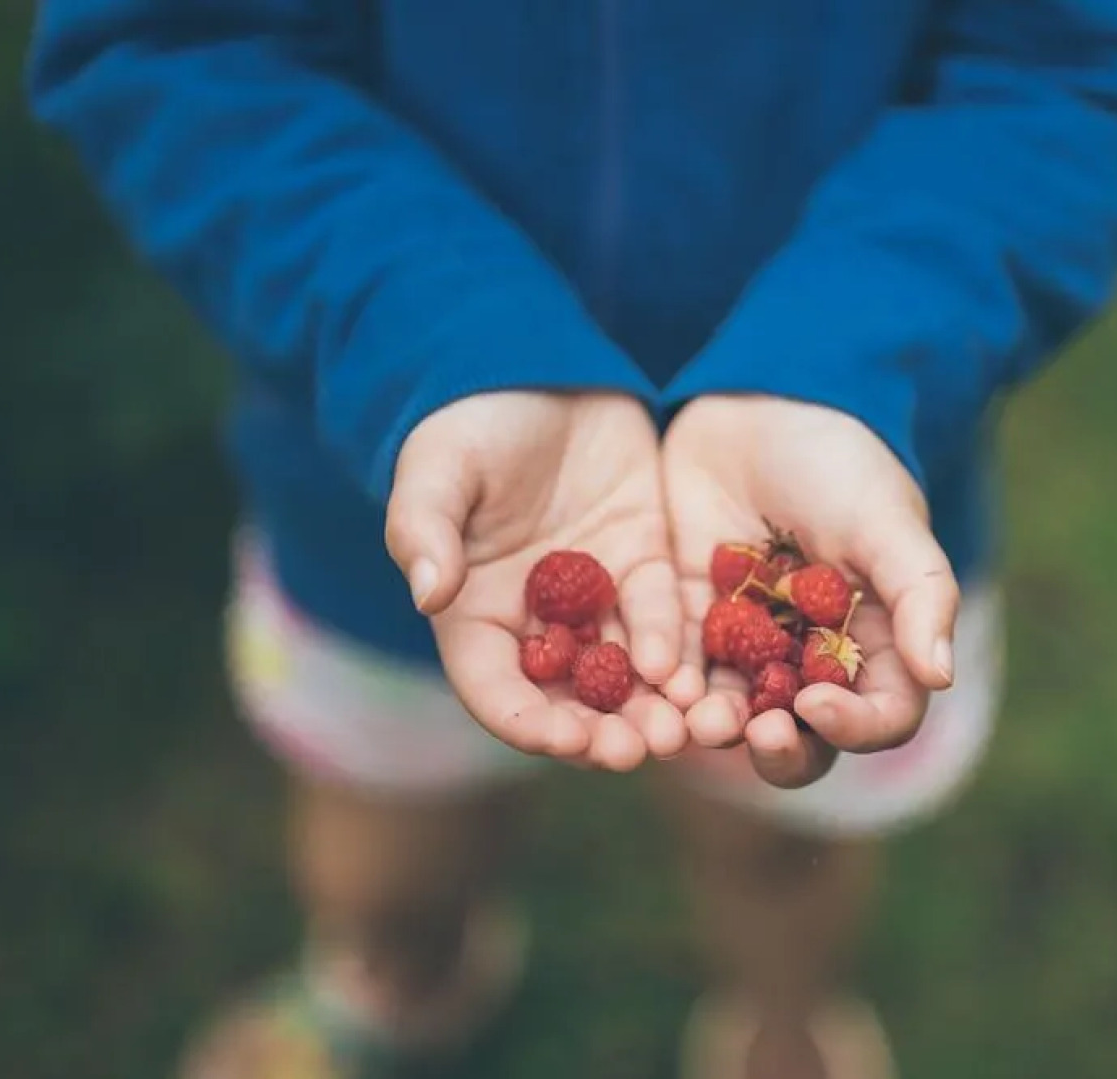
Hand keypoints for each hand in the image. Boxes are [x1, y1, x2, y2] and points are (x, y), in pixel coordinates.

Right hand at [385, 391, 688, 770]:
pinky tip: (690, 672)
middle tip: (637, 752)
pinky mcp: (643, 564)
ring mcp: (595, 597)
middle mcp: (538, 620)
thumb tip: (428, 591)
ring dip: (650, 709)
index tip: (565, 740)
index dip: (528, 722)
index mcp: (476, 613)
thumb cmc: (468, 421)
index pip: (497, 689)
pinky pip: (662, 617)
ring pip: (624, 673)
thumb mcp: (438, 469)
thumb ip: (426, 529)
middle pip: (569, 698)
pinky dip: (675, 649)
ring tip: (679, 733)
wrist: (532, 365)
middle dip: (602, 732)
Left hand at [662, 395, 959, 788]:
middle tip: (757, 734)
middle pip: (803, 735)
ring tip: (696, 720)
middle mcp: (810, 659)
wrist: (759, 400)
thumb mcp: (885, 521)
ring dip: (716, 726)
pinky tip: (656, 682)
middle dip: (780, 747)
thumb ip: (918, 595)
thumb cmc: (840, 460)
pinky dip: (667, 684)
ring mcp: (745, 644)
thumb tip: (941, 678)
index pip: (879, 715)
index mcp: (872, 645)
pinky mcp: (685, 617)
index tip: (817, 703)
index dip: (854, 726)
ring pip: (732, 712)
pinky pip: (676, 667)